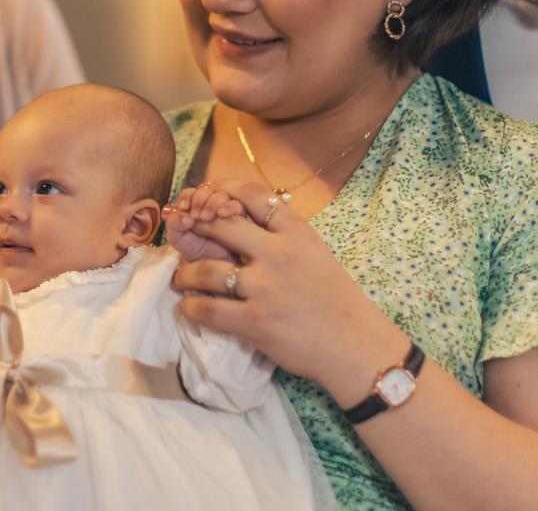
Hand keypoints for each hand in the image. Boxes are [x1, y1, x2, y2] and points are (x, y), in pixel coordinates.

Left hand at [164, 184, 242, 263]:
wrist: (212, 269)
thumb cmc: (194, 251)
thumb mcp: (177, 238)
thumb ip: (174, 223)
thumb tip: (184, 216)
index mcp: (194, 207)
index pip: (191, 192)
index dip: (187, 196)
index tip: (183, 207)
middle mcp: (210, 205)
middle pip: (207, 190)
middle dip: (199, 199)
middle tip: (195, 216)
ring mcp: (226, 210)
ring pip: (223, 195)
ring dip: (213, 202)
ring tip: (206, 218)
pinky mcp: (241, 218)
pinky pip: (238, 205)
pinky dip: (230, 206)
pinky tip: (222, 214)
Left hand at [168, 178, 405, 406]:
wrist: (355, 346)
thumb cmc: (336, 299)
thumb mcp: (315, 251)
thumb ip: (283, 234)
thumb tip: (244, 217)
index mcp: (296, 232)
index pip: (252, 195)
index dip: (222, 190)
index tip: (207, 197)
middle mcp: (279, 254)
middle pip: (221, 224)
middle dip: (196, 226)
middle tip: (185, 235)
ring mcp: (265, 288)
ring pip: (206, 270)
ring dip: (186, 274)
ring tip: (182, 278)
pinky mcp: (255, 322)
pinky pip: (207, 310)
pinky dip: (191, 307)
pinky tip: (189, 306)